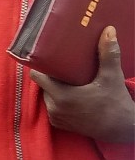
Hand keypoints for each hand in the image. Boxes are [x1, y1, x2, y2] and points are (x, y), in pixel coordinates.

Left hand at [31, 26, 134, 142]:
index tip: (46, 56)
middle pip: (43, 85)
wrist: (121, 130)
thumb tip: (108, 30)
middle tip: (61, 65)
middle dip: (51, 76)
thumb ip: (107, 54)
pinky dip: (59, 100)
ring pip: (48, 96)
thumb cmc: (115, 103)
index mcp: (61, 95)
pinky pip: (53, 107)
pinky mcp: (59, 124)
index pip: (37, 76)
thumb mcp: (111, 77)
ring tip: (67, 78)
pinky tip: (71, 93)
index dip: (41, 66)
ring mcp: (55, 117)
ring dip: (55, 88)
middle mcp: (53, 107)